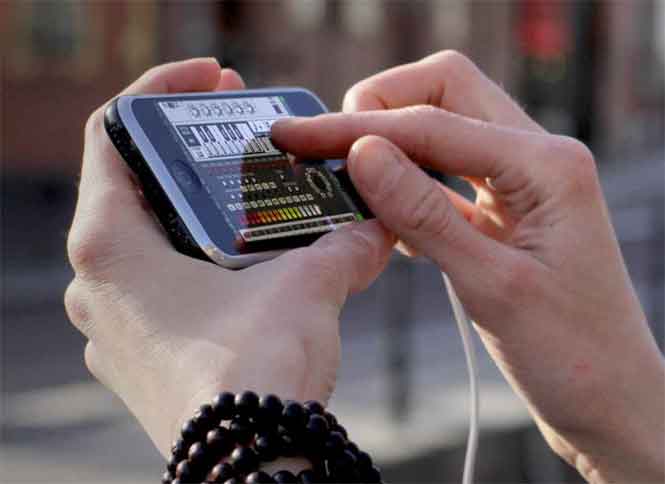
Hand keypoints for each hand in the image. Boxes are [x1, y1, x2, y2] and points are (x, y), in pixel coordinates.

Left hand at [64, 58, 393, 457]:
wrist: (249, 470)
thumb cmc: (254, 375)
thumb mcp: (306, 287)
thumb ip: (345, 244)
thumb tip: (379, 222)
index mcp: (110, 245)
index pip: (115, 132)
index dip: (165, 90)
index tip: (215, 79)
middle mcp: (96, 282)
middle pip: (136, 185)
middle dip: (194, 154)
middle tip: (245, 134)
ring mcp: (115, 321)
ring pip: (148, 239)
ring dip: (200, 213)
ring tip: (255, 203)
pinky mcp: (140, 353)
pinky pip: (160, 286)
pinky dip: (200, 262)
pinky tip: (247, 267)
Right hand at [272, 51, 664, 482]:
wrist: (610, 400)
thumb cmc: (571, 354)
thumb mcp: (491, 284)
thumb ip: (424, 213)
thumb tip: (361, 154)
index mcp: (547, 165)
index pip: (433, 124)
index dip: (357, 127)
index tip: (300, 135)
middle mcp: (537, 158)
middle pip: (446, 93)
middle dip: (381, 106)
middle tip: (327, 143)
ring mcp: (522, 183)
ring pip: (444, 129)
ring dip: (391, 141)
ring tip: (339, 169)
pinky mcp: (505, 211)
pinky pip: (446, 176)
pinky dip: (406, 182)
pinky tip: (376, 208)